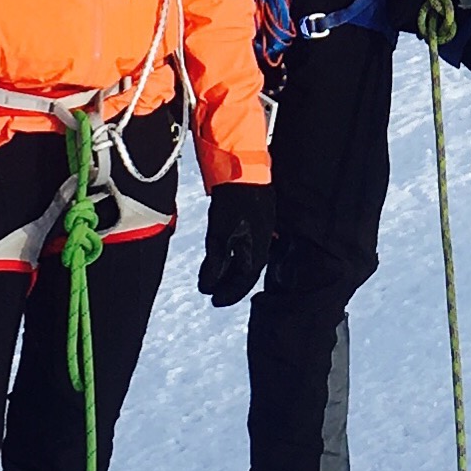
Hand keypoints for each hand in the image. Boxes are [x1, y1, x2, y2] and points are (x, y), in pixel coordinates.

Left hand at [198, 179, 276, 306]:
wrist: (243, 169)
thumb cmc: (234, 202)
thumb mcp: (219, 236)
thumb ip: (214, 264)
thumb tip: (207, 287)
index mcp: (257, 251)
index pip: (243, 281)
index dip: (228, 294)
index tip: (214, 301)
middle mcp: (264, 243)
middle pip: (246, 271)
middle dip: (228, 283)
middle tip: (213, 290)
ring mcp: (262, 229)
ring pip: (246, 257)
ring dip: (230, 268)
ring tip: (215, 274)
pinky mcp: (257, 218)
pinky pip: (246, 245)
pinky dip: (233, 254)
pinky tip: (225, 252)